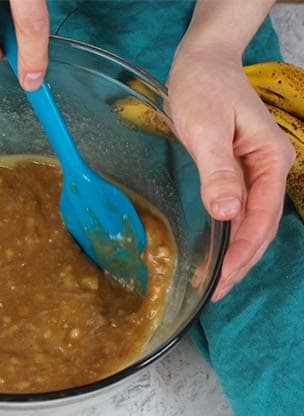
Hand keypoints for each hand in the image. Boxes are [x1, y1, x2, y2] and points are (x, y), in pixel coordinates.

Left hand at [167, 47, 296, 299]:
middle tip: (213, 293)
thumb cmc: (204, 90)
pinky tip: (212, 253)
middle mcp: (269, 169)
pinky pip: (238, 211)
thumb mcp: (206, 131)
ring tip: (212, 283)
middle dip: (240, 263)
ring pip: (251, 223)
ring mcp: (256, 172)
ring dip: (235, 254)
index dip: (242, 253)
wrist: (202, 63)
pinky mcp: (238, 171)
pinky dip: (228, 236)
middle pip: (261, 227)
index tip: (220, 280)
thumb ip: (218, 172)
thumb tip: (229, 212)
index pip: (262, 218)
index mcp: (271, 160)